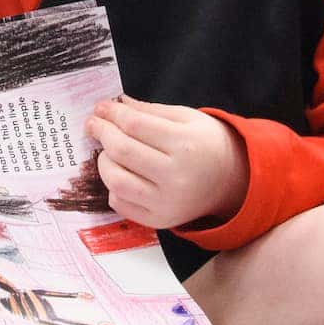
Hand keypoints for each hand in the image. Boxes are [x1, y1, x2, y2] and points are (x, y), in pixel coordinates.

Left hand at [86, 96, 247, 229]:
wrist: (229, 181)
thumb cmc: (205, 144)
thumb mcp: (186, 118)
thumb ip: (149, 111)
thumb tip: (116, 104)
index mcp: (185, 145)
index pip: (135, 125)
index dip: (112, 113)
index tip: (100, 107)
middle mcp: (176, 177)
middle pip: (122, 151)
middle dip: (102, 133)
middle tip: (94, 124)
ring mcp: (167, 203)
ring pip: (116, 181)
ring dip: (103, 161)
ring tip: (107, 151)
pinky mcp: (159, 220)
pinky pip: (120, 204)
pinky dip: (113, 187)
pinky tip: (121, 174)